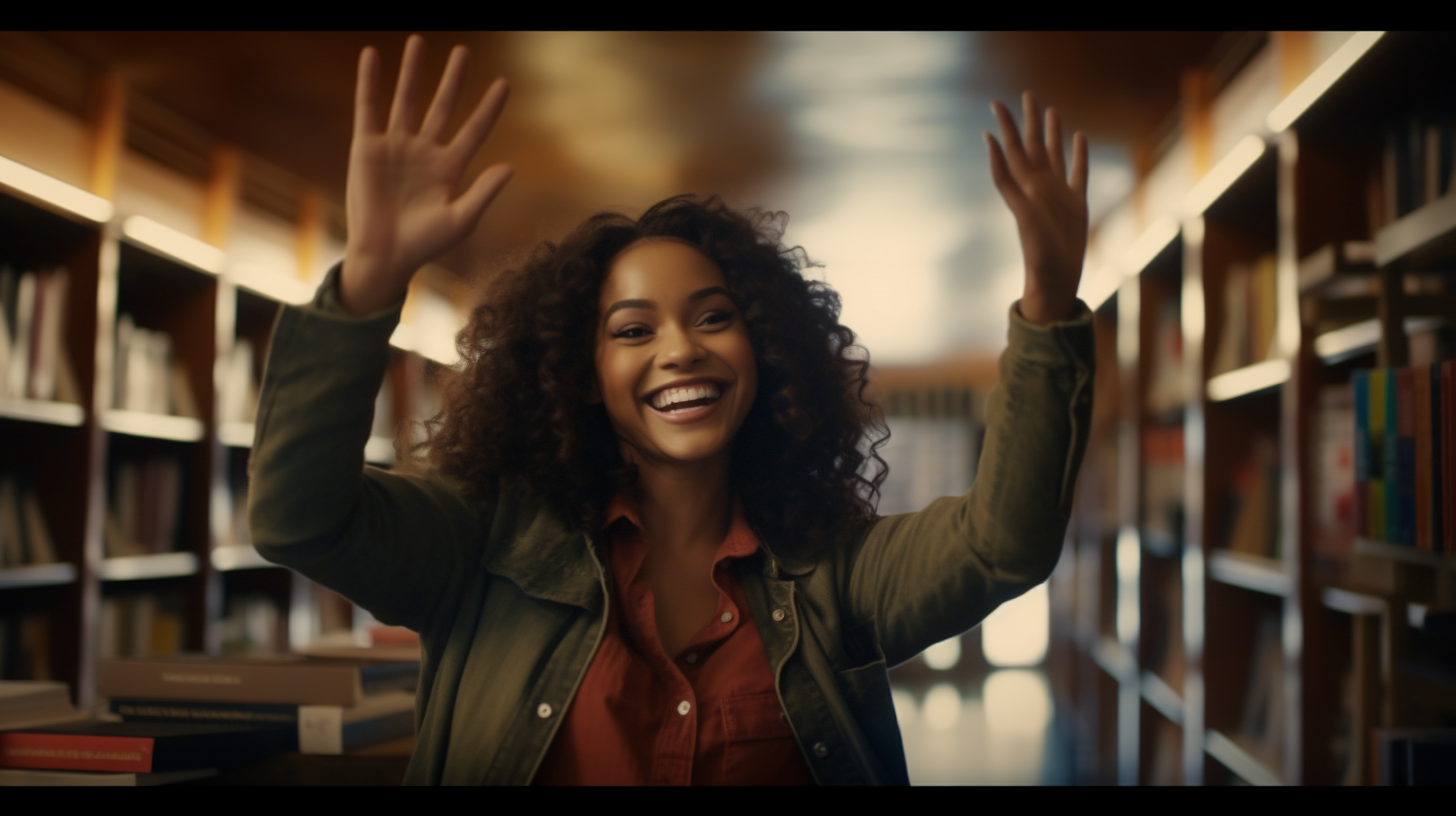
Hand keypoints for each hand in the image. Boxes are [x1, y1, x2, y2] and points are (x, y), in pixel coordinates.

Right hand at [340, 35, 513, 315]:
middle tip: (463, 50)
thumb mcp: (461, 220)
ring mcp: (396, 147)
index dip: (488, 108)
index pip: (474, 130)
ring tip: (419, 40)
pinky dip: (369, 82)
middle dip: (453, 79)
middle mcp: (424, 152)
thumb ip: (484, 193)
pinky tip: (372, 56)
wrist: (385, 256)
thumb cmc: (425, 245)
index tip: (504, 84)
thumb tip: (511, 168)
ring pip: (407, 100)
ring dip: (413, 72)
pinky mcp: (366, 148)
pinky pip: (368, 108)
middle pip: (442, 107)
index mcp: (450, 168)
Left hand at [985, 92, 1088, 324]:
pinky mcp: (1076, 205)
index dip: (1005, 127)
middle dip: (1029, 120)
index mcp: (1026, 187)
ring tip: (1051, 110)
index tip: (997, 104)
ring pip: (1054, 156)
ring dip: (1052, 134)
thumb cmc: (1037, 253)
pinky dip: (1079, 155)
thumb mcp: (1021, 213)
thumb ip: (1007, 182)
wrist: (1055, 280)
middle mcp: (1040, 187)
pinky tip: (1079, 138)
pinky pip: (1078, 173)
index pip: (1012, 149)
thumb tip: (992, 147)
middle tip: (1027, 93)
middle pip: (1033, 146)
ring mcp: (1058, 195)